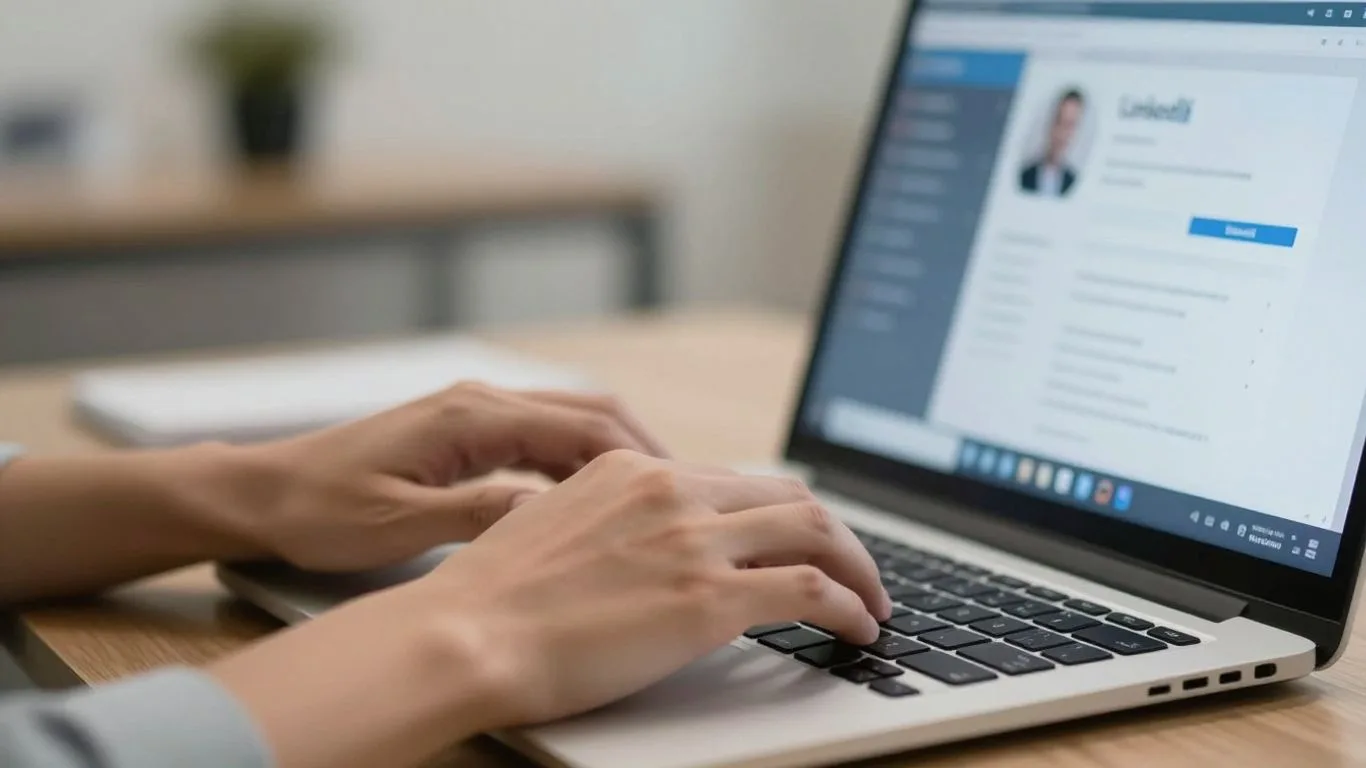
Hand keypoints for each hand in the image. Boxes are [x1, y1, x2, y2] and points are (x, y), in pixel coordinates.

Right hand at [208, 450, 889, 767]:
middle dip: (835, 533)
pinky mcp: (708, 598)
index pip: (736, 479)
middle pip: (788, 496)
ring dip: (858, 567)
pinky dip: (849, 606)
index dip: (781, 513)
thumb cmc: (490, 598)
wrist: (465, 634)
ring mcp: (693, 541)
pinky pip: (811, 591)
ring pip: (814, 532)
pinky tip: (858, 629)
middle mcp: (671, 491)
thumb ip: (609, 522)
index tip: (799, 541)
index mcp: (632, 470)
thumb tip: (645, 545)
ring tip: (873, 601)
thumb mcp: (551, 528)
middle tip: (854, 569)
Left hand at [235, 383, 668, 570]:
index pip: (579, 428)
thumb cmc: (319, 510)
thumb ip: (476, 514)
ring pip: (569, 420)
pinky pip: (541, 437)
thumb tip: (546, 513)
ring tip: (654, 497)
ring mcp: (472, 412)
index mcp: (470, 415)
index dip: (634, 462)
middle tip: (685, 490)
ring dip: (615, 453)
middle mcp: (479, 401)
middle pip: (588, 410)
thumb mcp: (398, 525)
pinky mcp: (463, 431)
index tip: (674, 493)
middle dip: (641, 448)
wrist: (263, 494)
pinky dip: (579, 461)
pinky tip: (594, 498)